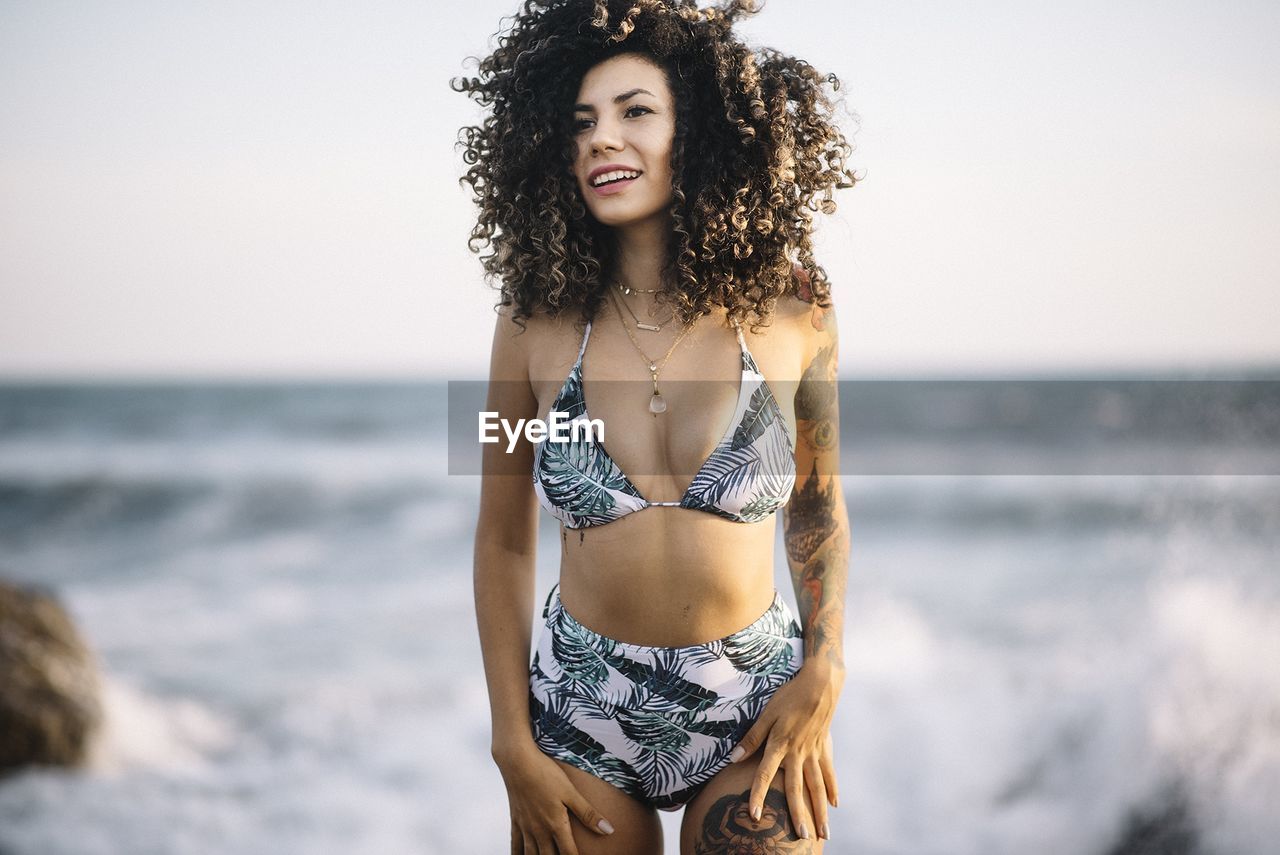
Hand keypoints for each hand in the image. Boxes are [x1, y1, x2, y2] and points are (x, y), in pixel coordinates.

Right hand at [494, 743, 615, 853]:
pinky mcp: (516, 820)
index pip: (569, 853)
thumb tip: (608, 830)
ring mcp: (526, 826)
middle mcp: (539, 830)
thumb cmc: (545, 774)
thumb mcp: (570, 792)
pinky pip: (515, 844)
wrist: (518, 761)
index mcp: (556, 824)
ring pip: (530, 854)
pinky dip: (517, 854)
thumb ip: (588, 813)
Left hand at [728, 660, 843, 840]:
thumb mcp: (767, 714)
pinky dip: (832, 788)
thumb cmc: (789, 696)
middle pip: (796, 789)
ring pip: (817, 787)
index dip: (758, 795)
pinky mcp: (824, 748)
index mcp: (780, 745)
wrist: (820, 683)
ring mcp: (814, 752)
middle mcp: (798, 753)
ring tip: (823, 832)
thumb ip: (751, 737)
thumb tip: (733, 757)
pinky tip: (835, 805)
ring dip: (819, 811)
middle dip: (798, 815)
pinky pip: (829, 772)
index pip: (766, 775)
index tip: (755, 816)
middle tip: (801, 838)